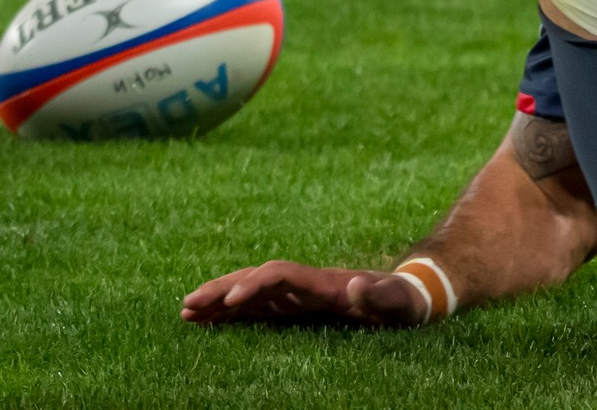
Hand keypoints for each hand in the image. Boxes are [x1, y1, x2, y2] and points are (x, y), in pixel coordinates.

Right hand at [180, 260, 427, 325]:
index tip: (230, 299)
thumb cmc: (404, 302)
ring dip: (219, 299)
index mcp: (325, 282)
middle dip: (222, 289)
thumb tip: (355, 283)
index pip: (281, 275)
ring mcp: (300, 294)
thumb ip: (379, 295)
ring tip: (185, 312)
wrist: (411, 295)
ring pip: (251, 292)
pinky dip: (232, 312)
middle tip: (187, 305)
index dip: (256, 284)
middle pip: (256, 278)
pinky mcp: (298, 307)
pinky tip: (209, 321)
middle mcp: (306, 284)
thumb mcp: (399, 302)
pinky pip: (258, 308)